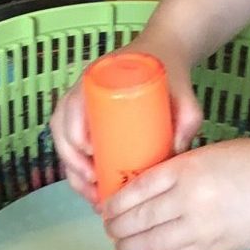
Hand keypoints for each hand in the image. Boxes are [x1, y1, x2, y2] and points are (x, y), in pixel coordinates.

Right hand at [50, 44, 202, 203]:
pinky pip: (73, 143)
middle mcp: (83, 92)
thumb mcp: (184, 96)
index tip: (91, 156)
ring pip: (65, 141)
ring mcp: (83, 105)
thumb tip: (175, 154)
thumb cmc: (171, 75)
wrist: (166, 54)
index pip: (71, 108)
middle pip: (62, 130)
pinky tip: (90, 186)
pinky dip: (76, 166)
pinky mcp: (90, 118)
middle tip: (95, 186)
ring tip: (93, 194)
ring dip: (73, 170)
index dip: (74, 135)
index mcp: (98, 80)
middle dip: (73, 164)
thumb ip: (187, 121)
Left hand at [103, 136, 249, 249]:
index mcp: (186, 169)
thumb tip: (147, 187)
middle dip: (116, 227)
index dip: (115, 202)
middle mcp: (188, 200)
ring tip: (121, 245)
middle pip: (137, 219)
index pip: (137, 188)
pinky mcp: (213, 248)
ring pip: (150, 244)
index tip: (106, 206)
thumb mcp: (209, 153)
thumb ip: (179, 169)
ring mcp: (201, 227)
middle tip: (109, 228)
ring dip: (128, 247)